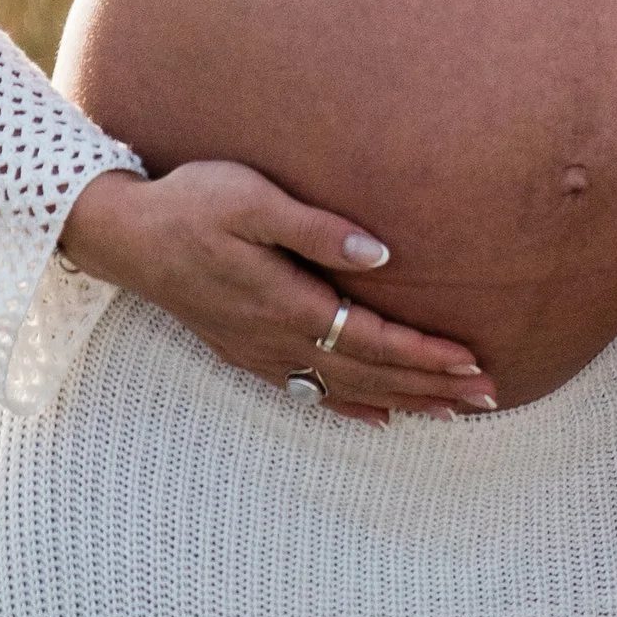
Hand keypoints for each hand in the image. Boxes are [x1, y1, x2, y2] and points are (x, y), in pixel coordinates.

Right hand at [61, 163, 497, 425]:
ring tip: (451, 413)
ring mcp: (261, 352)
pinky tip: (377, 417)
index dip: (426, 355)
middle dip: (430, 387)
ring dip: (401, 401)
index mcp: (289, 303)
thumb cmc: (194, 202)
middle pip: (370, 372)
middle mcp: (279, 339)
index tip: (475, 363)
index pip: (374, 339)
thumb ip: (317, 228)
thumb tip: (381, 253)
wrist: (127, 236)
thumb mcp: (254, 199)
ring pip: (345, 388)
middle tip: (489, 396)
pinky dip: (350, 407)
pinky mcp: (246, 351)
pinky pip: (309, 391)